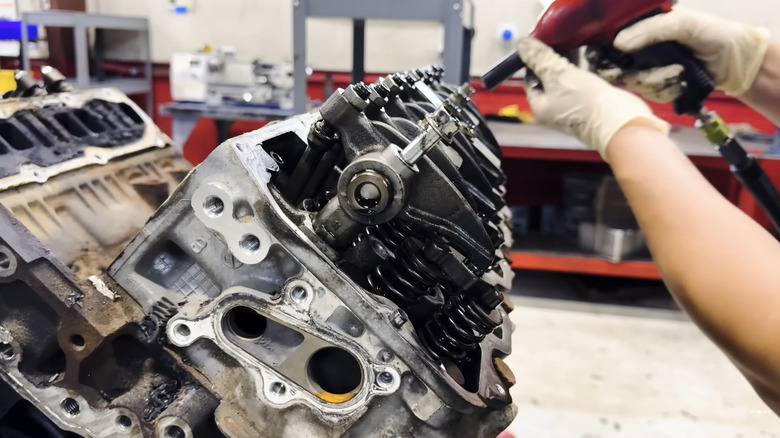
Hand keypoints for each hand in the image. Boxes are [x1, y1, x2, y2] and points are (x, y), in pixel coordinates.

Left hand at [516, 37, 668, 159]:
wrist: (620, 122)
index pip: (529, 80)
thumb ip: (539, 59)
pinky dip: (585, 69)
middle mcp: (554, 110)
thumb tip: (522, 45)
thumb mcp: (557, 75)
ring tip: (577, 45)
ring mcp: (574, 107)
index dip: (534, 61)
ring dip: (571, 63)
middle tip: (562, 40)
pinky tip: (591, 57)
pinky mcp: (592, 102)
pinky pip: (584, 82)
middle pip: (549, 79)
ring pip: (567, 79)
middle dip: (554, 59)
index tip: (543, 42)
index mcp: (540, 107)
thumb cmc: (584, 102)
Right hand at [609, 9, 769, 101]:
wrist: (734, 60)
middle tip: (641, 72)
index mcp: (643, 31)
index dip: (604, 53)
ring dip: (656, 81)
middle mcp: (642, 52)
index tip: (605, 62)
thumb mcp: (681, 23)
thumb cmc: (710, 33)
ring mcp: (651, 71)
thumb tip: (619, 44)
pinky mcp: (660, 88)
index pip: (612, 42)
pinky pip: (652, 95)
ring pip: (636, 83)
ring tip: (678, 73)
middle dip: (632, 72)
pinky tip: (680, 83)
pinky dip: (666, 91)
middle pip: (618, 68)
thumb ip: (651, 30)